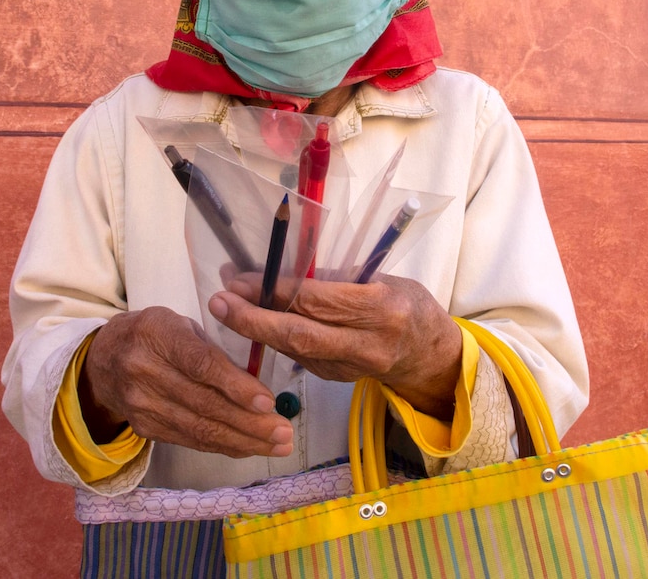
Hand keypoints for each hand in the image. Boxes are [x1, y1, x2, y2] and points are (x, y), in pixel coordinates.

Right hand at [79, 307, 293, 457]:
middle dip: (250, 422)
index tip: (267, 401)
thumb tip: (255, 384)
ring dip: (243, 440)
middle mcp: (144, 371)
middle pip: (204, 404)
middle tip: (284, 431)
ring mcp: (142, 404)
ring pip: (199, 429)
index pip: (200, 364)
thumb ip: (211, 349)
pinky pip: (191, 440)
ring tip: (277, 444)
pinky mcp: (145, 428)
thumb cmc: (155, 336)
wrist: (103, 361)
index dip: (235, 385)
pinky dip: (224, 445)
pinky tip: (250, 447)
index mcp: (156, 334)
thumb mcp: (179, 325)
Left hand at [208, 274, 463, 417]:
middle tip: (218, 301)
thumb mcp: (383, 278)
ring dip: (255, 328)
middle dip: (252, 319)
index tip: (239, 279)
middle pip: (299, 334)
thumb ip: (338, 278)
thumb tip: (281, 269)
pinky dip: (272, 338)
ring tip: (226, 305)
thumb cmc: (408, 304)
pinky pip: (298, 356)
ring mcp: (350, 367)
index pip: (317, 301)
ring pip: (293, 349)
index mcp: (381, 309)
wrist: (429, 357)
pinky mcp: (336, 378)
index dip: (275, 291)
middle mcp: (366, 344)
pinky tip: (253, 321)